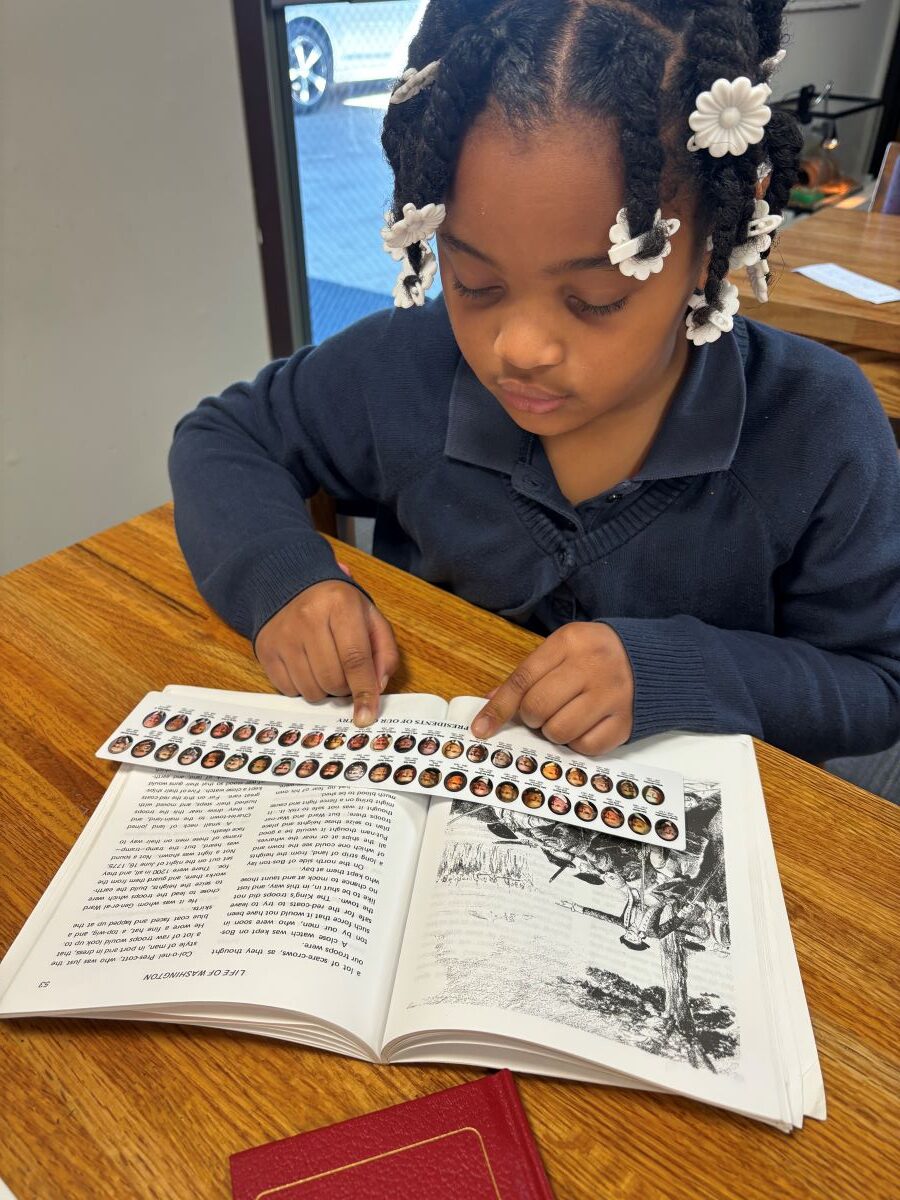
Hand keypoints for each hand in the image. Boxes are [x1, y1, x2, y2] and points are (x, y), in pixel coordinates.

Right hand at [254, 579, 399, 726]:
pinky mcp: (266, 650)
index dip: (364, 692)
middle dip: (345, 688)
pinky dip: (303, 687)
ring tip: (325, 665)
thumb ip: (384, 650)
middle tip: (346, 672)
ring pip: (311, 690)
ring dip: (324, 690)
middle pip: (333, 680)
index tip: (367, 716)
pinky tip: (306, 666)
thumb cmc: (336, 605)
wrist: (288, 585)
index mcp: (340, 605)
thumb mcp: (369, 616)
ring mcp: (283, 635)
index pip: (355, 659)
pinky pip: (289, 690)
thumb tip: (377, 687)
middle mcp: (308, 618)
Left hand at [470, 623, 633, 754]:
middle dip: (531, 718)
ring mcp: (612, 696)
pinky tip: (584, 726)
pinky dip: (577, 743)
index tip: (481, 729)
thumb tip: (493, 702)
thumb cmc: (595, 655)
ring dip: (553, 732)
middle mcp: (592, 667)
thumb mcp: (563, 650)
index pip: (523, 679)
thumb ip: (529, 673)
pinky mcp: (626, 722)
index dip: (498, 708)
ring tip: (564, 717)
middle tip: (540, 713)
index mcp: (570, 642)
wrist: (653, 661)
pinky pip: (585, 747)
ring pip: (559, 731)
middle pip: (538, 708)